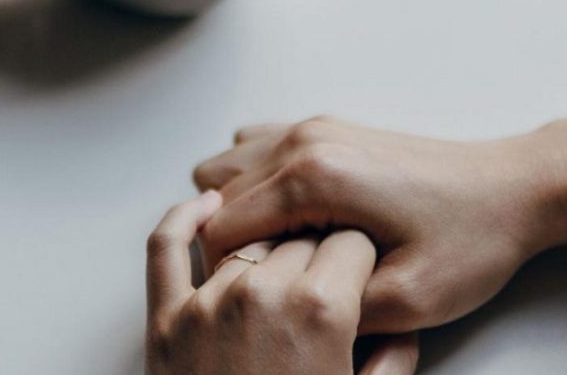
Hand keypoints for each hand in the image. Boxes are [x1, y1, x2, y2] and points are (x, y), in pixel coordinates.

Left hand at [145, 192, 417, 374]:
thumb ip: (393, 360)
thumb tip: (403, 325)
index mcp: (320, 309)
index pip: (351, 242)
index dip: (360, 257)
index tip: (360, 270)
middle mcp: (262, 291)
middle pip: (302, 237)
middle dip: (320, 255)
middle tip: (326, 281)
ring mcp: (206, 301)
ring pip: (249, 240)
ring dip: (270, 249)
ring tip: (284, 263)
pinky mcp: (164, 318)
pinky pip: (165, 245)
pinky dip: (183, 218)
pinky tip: (207, 207)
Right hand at [194, 110, 566, 332]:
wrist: (516, 187)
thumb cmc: (471, 239)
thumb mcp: (409, 301)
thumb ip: (333, 311)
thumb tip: (287, 314)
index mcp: (313, 177)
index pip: (220, 229)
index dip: (229, 276)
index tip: (264, 299)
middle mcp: (304, 141)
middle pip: (217, 197)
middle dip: (234, 245)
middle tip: (281, 280)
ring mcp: (314, 128)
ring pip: (230, 170)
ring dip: (242, 212)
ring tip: (286, 249)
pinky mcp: (327, 129)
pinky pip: (257, 149)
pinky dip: (258, 183)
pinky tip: (295, 216)